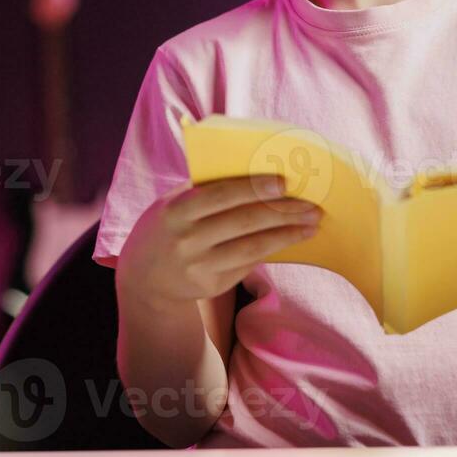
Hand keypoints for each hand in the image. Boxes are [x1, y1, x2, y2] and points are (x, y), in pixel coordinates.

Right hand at [117, 174, 322, 306]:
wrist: (144, 276)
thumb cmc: (169, 224)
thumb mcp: (175, 202)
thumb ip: (207, 187)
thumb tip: (259, 170)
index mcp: (176, 211)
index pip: (220, 196)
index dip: (253, 188)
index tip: (284, 182)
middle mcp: (187, 241)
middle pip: (243, 222)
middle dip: (282, 212)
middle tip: (312, 204)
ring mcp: (199, 267)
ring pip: (252, 248)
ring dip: (286, 235)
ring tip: (312, 224)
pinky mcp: (212, 286)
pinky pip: (248, 263)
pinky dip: (273, 248)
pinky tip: (292, 237)